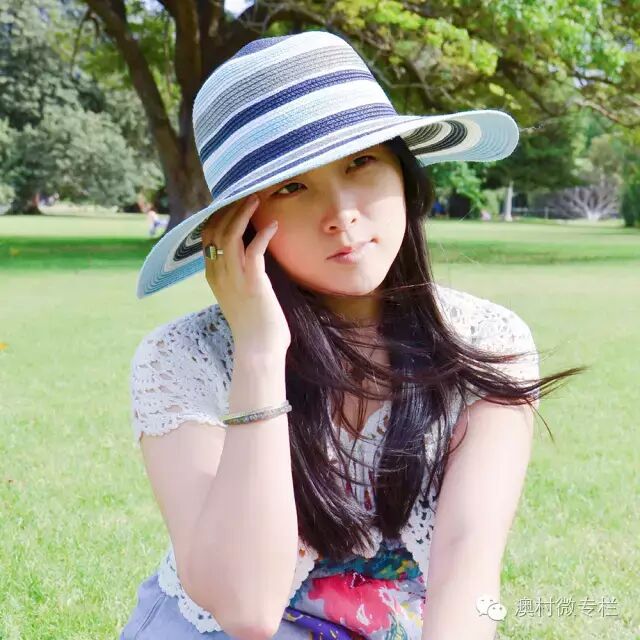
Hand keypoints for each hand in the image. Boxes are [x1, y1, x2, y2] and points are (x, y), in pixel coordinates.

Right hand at [202, 194, 290, 356]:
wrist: (258, 350)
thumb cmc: (255, 327)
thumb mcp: (239, 296)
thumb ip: (239, 275)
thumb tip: (251, 257)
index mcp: (212, 276)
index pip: (208, 237)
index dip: (219, 216)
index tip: (233, 202)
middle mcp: (218, 274)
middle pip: (215, 230)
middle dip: (230, 208)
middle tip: (246, 194)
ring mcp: (234, 277)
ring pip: (231, 234)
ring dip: (243, 214)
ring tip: (256, 199)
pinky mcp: (253, 282)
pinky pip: (253, 249)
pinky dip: (262, 234)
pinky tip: (272, 226)